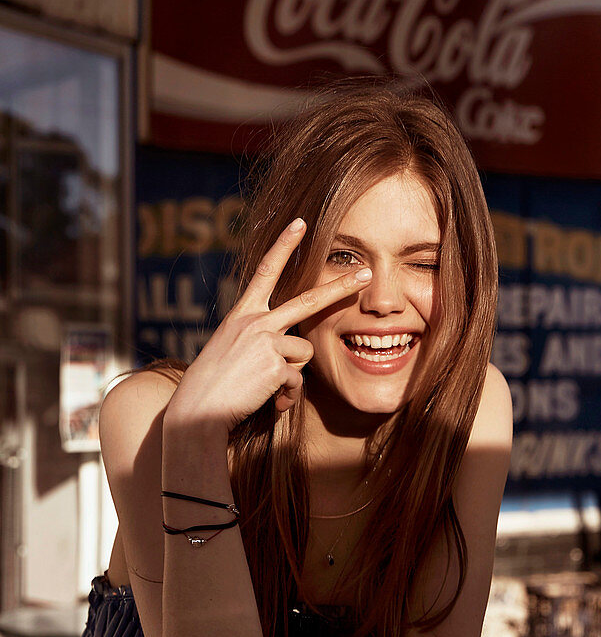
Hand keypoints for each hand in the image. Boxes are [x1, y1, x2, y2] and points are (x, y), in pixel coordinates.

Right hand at [164, 218, 371, 434]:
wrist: (196, 412)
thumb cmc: (213, 388)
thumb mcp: (232, 352)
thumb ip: (261, 344)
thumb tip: (291, 360)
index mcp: (242, 314)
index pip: (266, 271)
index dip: (284, 246)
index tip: (300, 223)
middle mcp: (254, 321)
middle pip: (308, 299)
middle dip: (341, 287)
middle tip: (367, 272)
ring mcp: (265, 340)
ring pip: (304, 353)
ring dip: (291, 376)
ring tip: (265, 388)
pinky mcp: (275, 362)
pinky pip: (297, 380)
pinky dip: (285, 396)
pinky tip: (264, 399)